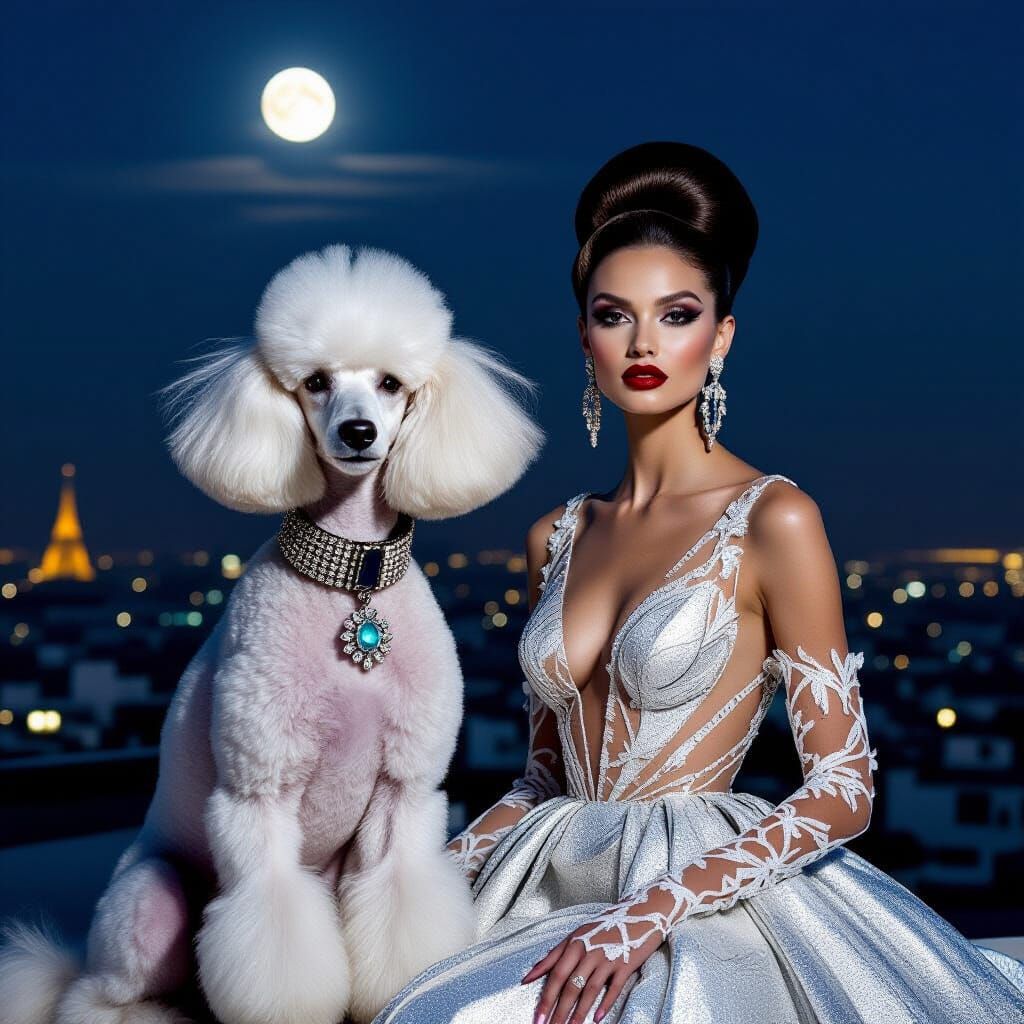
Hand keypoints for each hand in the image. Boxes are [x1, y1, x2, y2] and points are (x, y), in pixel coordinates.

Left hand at [520, 913, 663, 1023]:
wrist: (641, 914)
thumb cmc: (604, 926)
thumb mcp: (577, 934)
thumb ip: (554, 955)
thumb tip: (530, 974)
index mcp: (574, 943)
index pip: (555, 974)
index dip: (545, 997)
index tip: (537, 1017)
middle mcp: (589, 951)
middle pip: (570, 986)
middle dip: (559, 1011)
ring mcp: (607, 958)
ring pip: (589, 990)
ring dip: (579, 1013)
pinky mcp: (625, 965)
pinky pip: (614, 988)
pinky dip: (605, 1004)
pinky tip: (598, 1018)